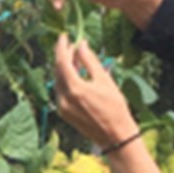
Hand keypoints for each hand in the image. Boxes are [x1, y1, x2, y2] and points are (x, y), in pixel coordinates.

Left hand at [52, 34, 136, 148]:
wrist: (115, 136)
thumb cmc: (114, 107)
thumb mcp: (104, 80)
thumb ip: (90, 61)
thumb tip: (81, 44)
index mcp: (74, 89)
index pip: (61, 62)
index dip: (61, 47)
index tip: (64, 36)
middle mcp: (64, 99)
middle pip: (57, 71)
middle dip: (63, 57)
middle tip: (73, 46)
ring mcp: (62, 108)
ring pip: (58, 82)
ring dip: (64, 69)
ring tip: (76, 59)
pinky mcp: (64, 114)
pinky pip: (61, 92)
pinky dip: (66, 81)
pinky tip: (76, 75)